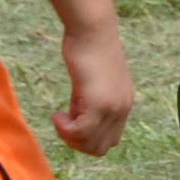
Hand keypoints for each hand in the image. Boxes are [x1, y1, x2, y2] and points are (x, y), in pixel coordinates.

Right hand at [50, 22, 133, 158]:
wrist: (93, 31)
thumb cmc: (88, 51)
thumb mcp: (90, 85)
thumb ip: (87, 105)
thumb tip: (76, 124)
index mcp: (124, 104)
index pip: (109, 140)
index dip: (86, 138)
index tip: (71, 121)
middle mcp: (123, 108)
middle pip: (100, 148)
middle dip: (77, 142)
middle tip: (63, 122)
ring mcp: (113, 107)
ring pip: (90, 144)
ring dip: (69, 137)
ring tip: (60, 117)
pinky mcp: (99, 103)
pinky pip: (80, 133)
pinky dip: (63, 129)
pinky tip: (56, 115)